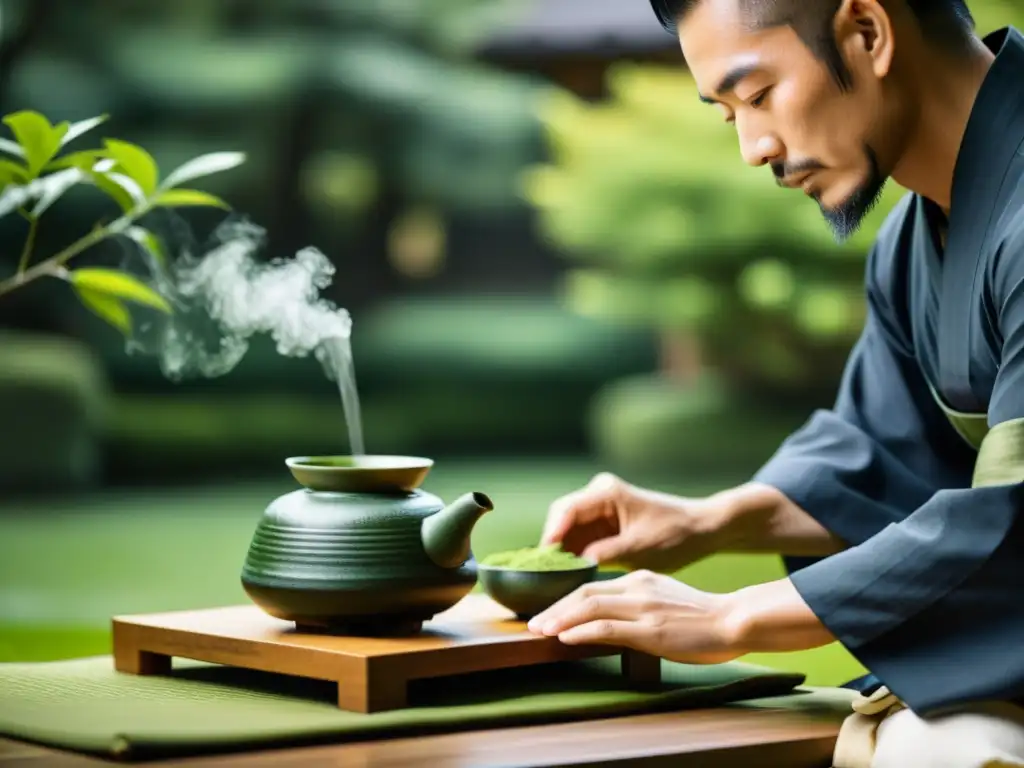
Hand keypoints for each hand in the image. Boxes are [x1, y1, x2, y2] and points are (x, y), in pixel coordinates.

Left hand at [526, 569, 743, 663]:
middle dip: (554, 609)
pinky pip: (607, 626)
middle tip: (533, 624)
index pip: (592, 587)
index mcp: (640, 579)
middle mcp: (637, 587)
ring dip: (559, 620)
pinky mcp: (650, 628)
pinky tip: (566, 637)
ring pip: (589, 606)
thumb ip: (638, 603)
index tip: (548, 614)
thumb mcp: (664, 599)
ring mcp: (643, 607)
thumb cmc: (704, 616)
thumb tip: (611, 618)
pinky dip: (581, 630)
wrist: (734, 619)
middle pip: (583, 593)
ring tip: (540, 631)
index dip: (566, 600)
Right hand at [541, 472, 731, 572]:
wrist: (701, 530)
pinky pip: (580, 538)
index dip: (550, 536)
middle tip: (542, 577)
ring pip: (568, 531)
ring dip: (561, 554)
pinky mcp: (604, 524)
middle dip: (552, 547)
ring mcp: (600, 509)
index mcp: (606, 492)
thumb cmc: (674, 536)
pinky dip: (574, 556)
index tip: (542, 563)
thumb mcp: (638, 549)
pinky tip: (568, 577)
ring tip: (551, 581)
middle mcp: (598, 495)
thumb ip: (602, 554)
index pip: (566, 511)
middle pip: (561, 519)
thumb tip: (570, 567)